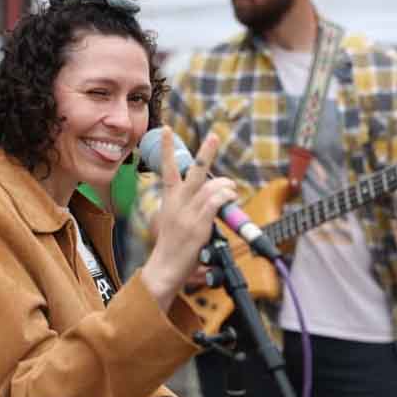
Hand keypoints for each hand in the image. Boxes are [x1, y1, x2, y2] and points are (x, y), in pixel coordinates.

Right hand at [141, 126, 236, 310]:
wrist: (164, 267)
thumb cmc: (171, 245)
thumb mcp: (172, 218)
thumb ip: (187, 204)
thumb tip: (210, 194)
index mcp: (169, 198)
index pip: (167, 168)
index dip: (166, 148)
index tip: (166, 129)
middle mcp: (178, 202)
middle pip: (193, 171)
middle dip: (206, 152)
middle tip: (214, 136)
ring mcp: (188, 213)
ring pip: (211, 186)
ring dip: (226, 185)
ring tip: (231, 188)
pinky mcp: (198, 224)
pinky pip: (216, 202)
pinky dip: (226, 196)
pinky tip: (230, 198)